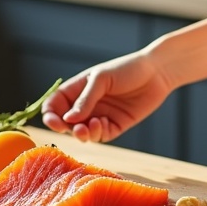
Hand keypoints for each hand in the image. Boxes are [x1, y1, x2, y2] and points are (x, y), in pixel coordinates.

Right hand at [40, 50, 174, 142]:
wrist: (156, 73)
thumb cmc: (127, 69)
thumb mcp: (102, 79)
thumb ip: (85, 99)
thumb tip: (67, 119)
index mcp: (77, 89)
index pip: (55, 104)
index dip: (50, 114)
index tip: (54, 122)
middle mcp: (86, 105)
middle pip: (66, 123)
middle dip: (66, 129)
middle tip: (75, 128)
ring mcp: (100, 116)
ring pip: (83, 133)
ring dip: (82, 134)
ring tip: (87, 129)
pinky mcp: (115, 126)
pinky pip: (101, 136)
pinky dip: (98, 134)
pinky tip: (103, 124)